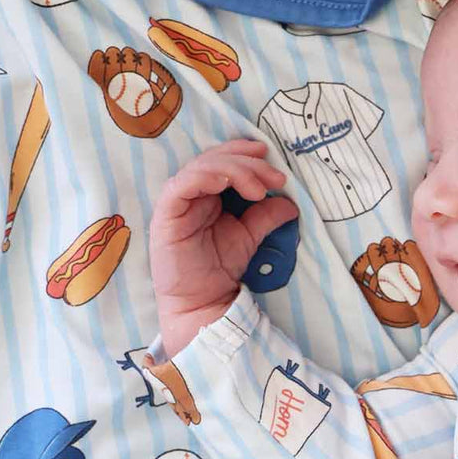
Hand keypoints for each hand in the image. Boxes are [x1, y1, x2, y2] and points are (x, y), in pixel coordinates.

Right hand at [149, 139, 298, 355]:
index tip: (276, 168)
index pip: (224, 160)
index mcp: (208, 193)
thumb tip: (291, 203)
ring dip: (234, 171)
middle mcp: (191, 193)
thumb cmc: (219, 269)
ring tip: (259, 189)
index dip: (248, 156)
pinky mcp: (165, 213)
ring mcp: (177, 201)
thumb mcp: (249, 236)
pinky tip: (225, 182)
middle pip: (215, 159)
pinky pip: (181, 185)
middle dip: (248, 164)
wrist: (203, 301)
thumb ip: (266, 216)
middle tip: (274, 179)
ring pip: (201, 167)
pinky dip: (204, 177)